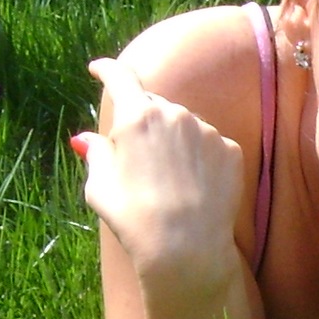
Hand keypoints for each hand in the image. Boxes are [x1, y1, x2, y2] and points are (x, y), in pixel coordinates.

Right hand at [75, 56, 245, 310]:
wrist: (186, 248)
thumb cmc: (134, 218)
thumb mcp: (100, 185)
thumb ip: (96, 152)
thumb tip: (87, 139)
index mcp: (138, 116)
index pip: (120, 79)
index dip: (108, 71)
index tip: (100, 69)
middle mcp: (176, 114)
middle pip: (154, 106)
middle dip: (142, 120)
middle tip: (136, 152)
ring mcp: (208, 131)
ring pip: (184, 126)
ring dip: (173, 140)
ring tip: (167, 180)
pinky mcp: (231, 151)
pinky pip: (209, 146)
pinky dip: (199, 158)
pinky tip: (192, 186)